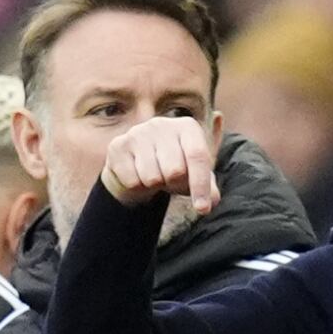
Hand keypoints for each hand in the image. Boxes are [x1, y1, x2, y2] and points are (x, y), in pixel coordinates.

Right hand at [100, 116, 219, 212]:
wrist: (138, 164)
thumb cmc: (175, 169)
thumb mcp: (196, 174)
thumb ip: (209, 186)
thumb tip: (214, 199)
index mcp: (188, 126)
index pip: (198, 157)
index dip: (201, 186)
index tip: (203, 209)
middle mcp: (162, 124)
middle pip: (175, 171)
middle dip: (175, 184)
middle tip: (171, 179)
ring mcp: (137, 132)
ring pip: (152, 177)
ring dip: (155, 185)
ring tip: (155, 175)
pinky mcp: (118, 145)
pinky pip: (132, 180)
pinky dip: (137, 186)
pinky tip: (138, 174)